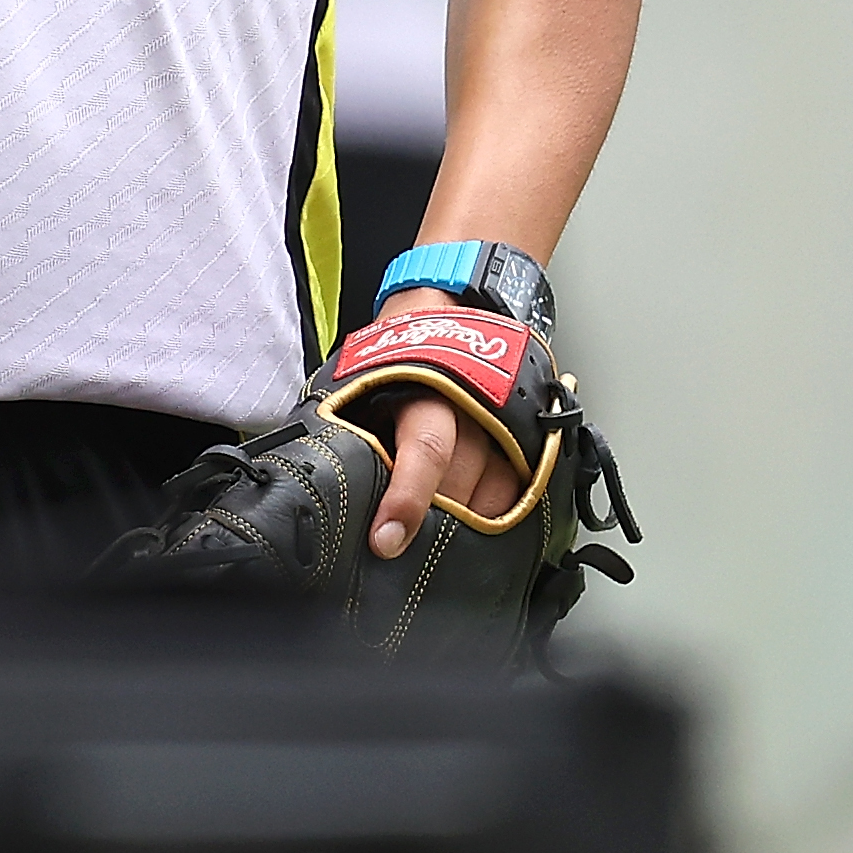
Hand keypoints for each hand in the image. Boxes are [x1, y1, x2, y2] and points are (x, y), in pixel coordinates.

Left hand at [365, 291, 530, 554]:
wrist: (459, 300)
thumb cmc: (405, 342)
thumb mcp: (371, 369)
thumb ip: (355, 416)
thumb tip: (320, 473)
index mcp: (431, 387)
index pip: (425, 452)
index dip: (405, 503)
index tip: (386, 541)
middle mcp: (478, 407)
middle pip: (463, 488)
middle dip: (433, 529)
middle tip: (406, 552)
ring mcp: (511, 422)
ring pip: (496, 498)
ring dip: (468, 528)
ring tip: (439, 544)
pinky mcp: (532, 434)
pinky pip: (523, 490)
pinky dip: (500, 515)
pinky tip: (479, 528)